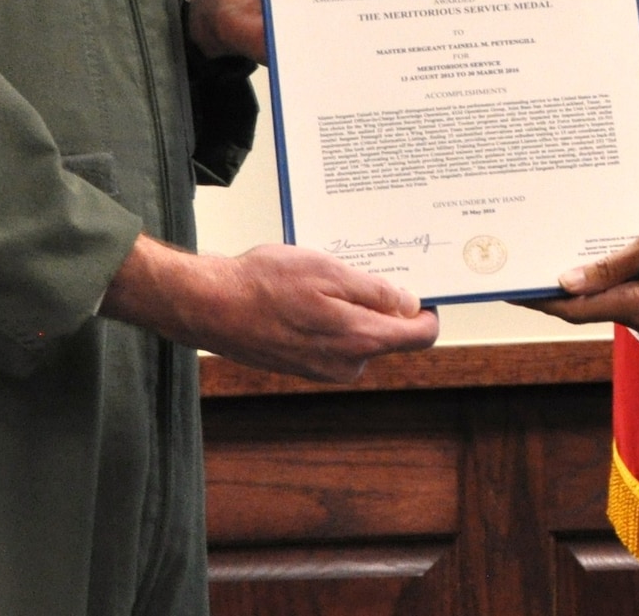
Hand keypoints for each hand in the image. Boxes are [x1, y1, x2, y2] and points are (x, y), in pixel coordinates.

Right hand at [101, 236, 439, 381]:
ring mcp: (322, 369)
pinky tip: (301, 295)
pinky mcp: (303, 366)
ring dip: (349, 307)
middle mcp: (345, 364)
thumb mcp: (328, 271)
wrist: (210, 306)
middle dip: (379, 303)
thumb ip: (374, 292)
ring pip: (358, 335)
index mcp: (359, 341)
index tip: (425, 290)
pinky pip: (332, 340)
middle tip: (352, 269)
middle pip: (387, 334)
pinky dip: (327, 317)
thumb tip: (409, 304)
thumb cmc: (264, 284)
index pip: (418, 337)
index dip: (427, 312)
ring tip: (315, 280)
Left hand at [529, 210, 638, 341]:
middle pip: (590, 306)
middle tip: (527, 257)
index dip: (540, 300)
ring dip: (587, 277)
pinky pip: (631, 294)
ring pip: (611, 298)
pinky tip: (600, 252)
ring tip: (557, 247)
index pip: (577, 310)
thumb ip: (610, 265)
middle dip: (559, 285)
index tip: (510, 289)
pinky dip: (612, 276)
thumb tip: (566, 282)